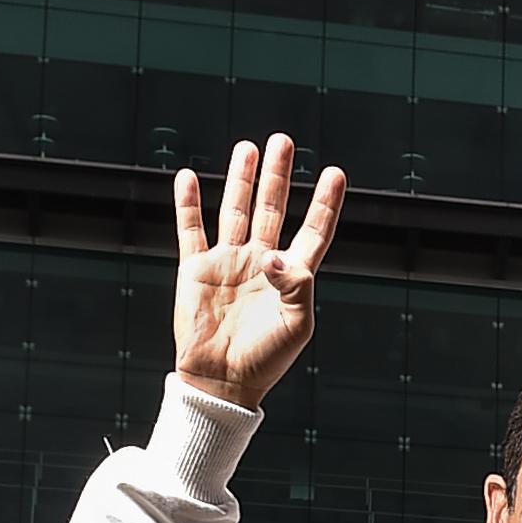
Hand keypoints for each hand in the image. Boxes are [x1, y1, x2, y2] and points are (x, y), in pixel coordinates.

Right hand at [170, 134, 345, 411]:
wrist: (221, 382)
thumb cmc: (265, 359)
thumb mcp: (295, 326)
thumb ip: (295, 285)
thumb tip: (272, 252)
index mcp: (292, 276)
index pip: (314, 229)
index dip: (325, 202)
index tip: (335, 172)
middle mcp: (261, 262)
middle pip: (273, 208)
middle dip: (279, 175)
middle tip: (283, 140)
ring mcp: (228, 262)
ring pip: (235, 210)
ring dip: (240, 179)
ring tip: (247, 148)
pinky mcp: (196, 270)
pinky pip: (191, 230)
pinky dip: (187, 204)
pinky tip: (187, 177)